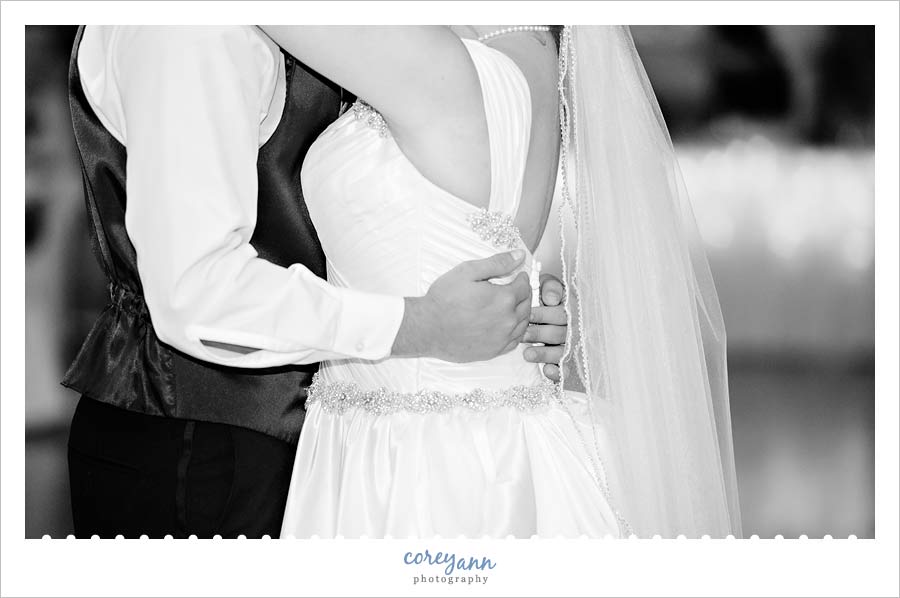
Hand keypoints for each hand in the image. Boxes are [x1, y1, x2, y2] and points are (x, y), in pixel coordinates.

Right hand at [391, 250, 531, 361]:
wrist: (427, 328)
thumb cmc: (444, 299)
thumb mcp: (468, 271)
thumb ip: (497, 263)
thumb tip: (520, 255)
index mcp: (505, 298)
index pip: (525, 286)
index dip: (521, 278)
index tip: (516, 276)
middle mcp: (508, 320)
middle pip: (527, 304)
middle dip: (523, 294)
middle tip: (513, 289)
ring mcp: (503, 338)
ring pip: (523, 323)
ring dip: (521, 312)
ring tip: (509, 305)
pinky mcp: (495, 350)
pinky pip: (515, 340)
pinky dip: (515, 330)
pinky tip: (505, 324)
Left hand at [522, 273, 566, 381]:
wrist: (549, 312)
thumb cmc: (546, 298)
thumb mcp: (548, 286)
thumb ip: (549, 286)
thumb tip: (551, 298)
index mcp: (571, 309)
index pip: (562, 313)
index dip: (545, 315)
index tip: (529, 315)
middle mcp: (574, 328)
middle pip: (560, 333)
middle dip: (540, 334)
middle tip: (523, 334)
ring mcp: (572, 346)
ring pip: (562, 352)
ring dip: (545, 354)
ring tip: (527, 354)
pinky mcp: (567, 362)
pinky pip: (566, 370)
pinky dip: (557, 372)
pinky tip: (547, 371)